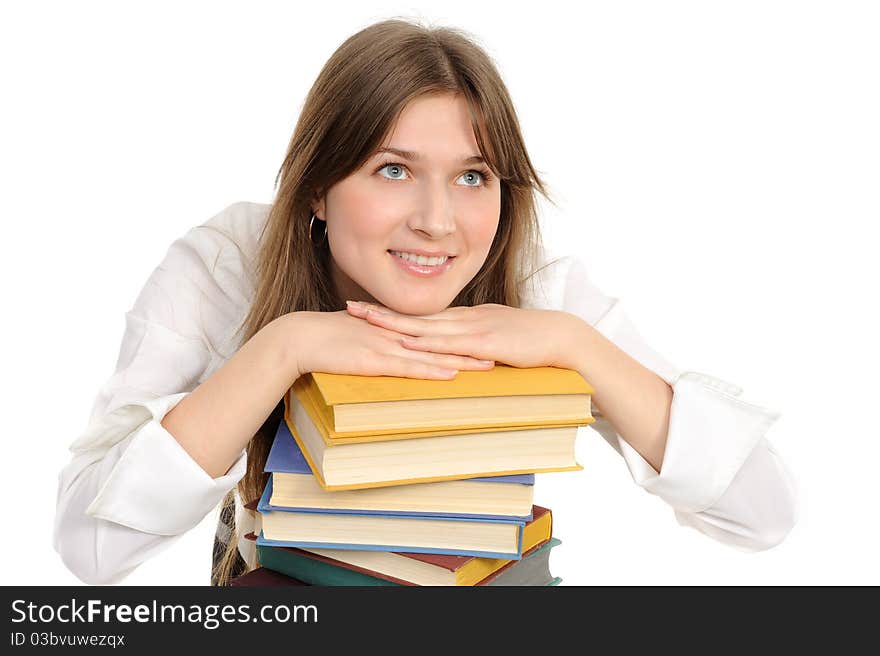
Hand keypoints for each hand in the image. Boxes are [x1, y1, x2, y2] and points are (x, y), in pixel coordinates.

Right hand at [283, 310, 496, 379]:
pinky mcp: (375, 361)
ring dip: (461, 360)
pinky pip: (408, 368)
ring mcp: (387, 346)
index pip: (436, 330)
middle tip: (501, 350)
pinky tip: (450, 374)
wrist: (303, 338)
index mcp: (395, 326)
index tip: (486, 337)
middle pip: (443, 340)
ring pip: (432, 354)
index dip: (462, 333)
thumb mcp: (362, 334)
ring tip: (488, 364)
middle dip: (472, 346)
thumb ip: (382, 338)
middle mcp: (396, 333)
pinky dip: (431, 371)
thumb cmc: (328, 338)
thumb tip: (398, 344)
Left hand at [345, 301, 582, 369]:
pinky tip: (405, 341)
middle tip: (351, 308)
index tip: (369, 310)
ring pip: (426, 325)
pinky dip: (425, 342)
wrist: (563, 337)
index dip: (395, 312)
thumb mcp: (499, 338)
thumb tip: (461, 354)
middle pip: (416, 315)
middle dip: (382, 312)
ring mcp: (474, 329)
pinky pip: (449, 343)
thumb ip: (478, 344)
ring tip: (365, 320)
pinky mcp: (484, 343)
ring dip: (394, 323)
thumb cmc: (534, 341)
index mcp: (468, 318)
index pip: (424, 315)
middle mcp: (465, 319)